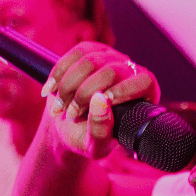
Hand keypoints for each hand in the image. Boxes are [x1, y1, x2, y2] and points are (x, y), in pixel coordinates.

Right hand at [41, 42, 160, 159]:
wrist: (68, 126)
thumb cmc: (88, 138)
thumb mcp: (95, 145)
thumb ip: (101, 130)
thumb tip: (100, 101)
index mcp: (144, 95)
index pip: (143, 82)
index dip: (123, 91)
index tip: (100, 104)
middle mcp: (131, 72)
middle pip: (111, 71)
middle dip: (84, 94)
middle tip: (70, 114)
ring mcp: (111, 58)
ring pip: (89, 60)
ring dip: (68, 86)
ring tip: (59, 107)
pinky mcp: (91, 50)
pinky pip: (75, 53)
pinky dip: (59, 73)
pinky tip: (50, 90)